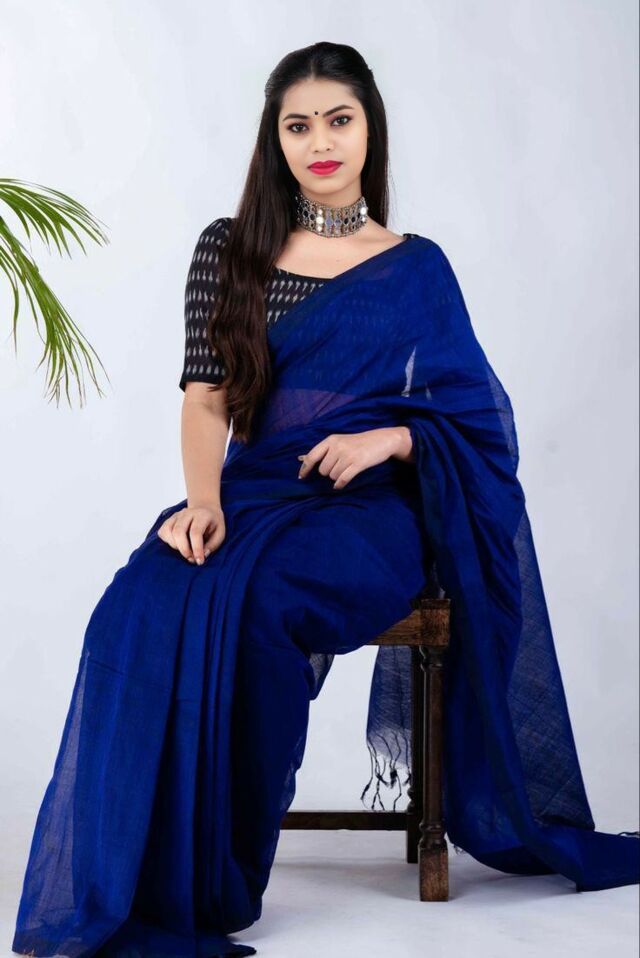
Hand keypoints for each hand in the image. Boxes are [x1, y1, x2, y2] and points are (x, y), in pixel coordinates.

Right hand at [157, 503, 225, 563]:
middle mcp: (187, 513)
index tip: (199, 561)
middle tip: (191, 559)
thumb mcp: (220, 534)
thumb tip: (203, 555)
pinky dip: (168, 542)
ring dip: (175, 546)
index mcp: (202, 515)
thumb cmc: (213, 524)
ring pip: (168, 531)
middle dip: (184, 549)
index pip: (195, 532)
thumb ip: (212, 545)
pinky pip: (163, 532)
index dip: (196, 549)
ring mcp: (176, 515)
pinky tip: (178, 545)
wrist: (205, 509)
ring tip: (186, 551)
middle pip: (178, 531)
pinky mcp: (169, 519)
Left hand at [297, 427, 412, 490]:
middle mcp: (338, 446)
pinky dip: (340, 484)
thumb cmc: (357, 443)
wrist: (381, 440)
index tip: (301, 478)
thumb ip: (323, 450)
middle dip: (328, 473)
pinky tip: (340, 485)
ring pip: (332, 476)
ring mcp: (348, 455)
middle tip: (339, 467)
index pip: (312, 456)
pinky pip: (342, 480)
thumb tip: (302, 458)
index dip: (304, 469)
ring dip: (337, 477)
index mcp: (331, 440)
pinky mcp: (358, 464)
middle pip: (323, 471)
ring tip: (346, 469)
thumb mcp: (339, 441)